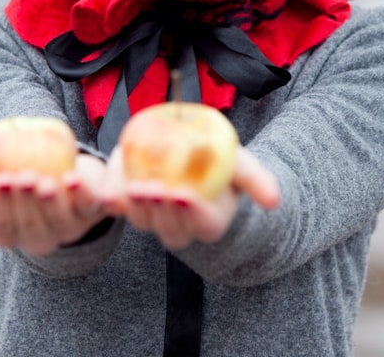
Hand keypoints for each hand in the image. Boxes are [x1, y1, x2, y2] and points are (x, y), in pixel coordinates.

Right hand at [0, 155, 107, 255]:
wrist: (55, 166)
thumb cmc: (11, 175)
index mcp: (10, 233)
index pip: (2, 230)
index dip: (0, 209)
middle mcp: (39, 236)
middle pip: (31, 228)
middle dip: (26, 204)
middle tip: (22, 175)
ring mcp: (68, 227)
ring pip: (60, 222)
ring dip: (53, 202)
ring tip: (45, 178)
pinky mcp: (92, 211)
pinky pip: (89, 208)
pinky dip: (83, 195)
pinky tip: (74, 177)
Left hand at [101, 147, 279, 250]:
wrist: (190, 155)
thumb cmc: (220, 165)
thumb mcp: (240, 164)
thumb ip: (255, 179)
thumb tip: (274, 200)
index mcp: (211, 220)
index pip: (205, 224)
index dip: (194, 213)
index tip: (184, 193)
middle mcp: (181, 225)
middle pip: (170, 228)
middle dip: (160, 211)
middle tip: (152, 189)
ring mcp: (152, 217)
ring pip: (142, 222)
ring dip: (136, 207)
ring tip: (133, 185)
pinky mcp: (128, 202)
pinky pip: (117, 206)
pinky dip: (111, 196)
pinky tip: (109, 186)